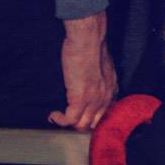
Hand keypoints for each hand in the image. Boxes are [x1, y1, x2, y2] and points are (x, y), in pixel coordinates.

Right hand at [51, 12, 116, 130]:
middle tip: (66, 118)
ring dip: (68, 124)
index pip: (105, 112)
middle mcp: (106, 97)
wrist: (88, 39)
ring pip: (82, 125)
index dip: (92, 116)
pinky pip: (70, 120)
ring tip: (58, 117)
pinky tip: (53, 115)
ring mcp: (94, 100)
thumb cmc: (92, 46)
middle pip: (94, 122)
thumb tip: (91, 80)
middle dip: (80, 124)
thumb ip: (99, 77)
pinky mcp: (80, 99)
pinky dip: (60, 120)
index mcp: (111, 88)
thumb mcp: (102, 65)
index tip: (80, 114)